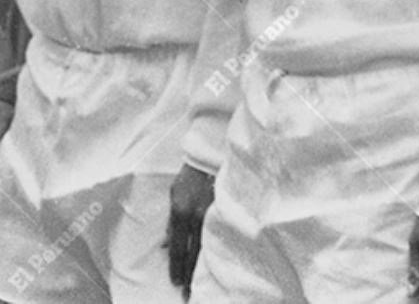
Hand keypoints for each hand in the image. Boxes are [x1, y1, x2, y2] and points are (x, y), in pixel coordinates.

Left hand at [166, 163, 214, 295]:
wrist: (213, 153)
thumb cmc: (191, 173)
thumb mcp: (174, 194)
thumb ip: (171, 221)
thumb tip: (164, 245)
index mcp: (182, 213)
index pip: (178, 248)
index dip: (176, 268)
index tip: (175, 284)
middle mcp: (198, 216)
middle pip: (193, 253)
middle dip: (189, 275)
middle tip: (188, 294)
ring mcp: (215, 214)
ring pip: (209, 247)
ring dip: (204, 267)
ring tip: (202, 284)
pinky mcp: (229, 209)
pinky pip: (223, 234)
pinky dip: (220, 250)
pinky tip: (222, 262)